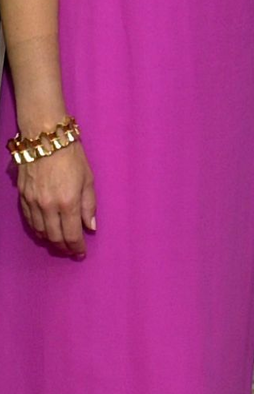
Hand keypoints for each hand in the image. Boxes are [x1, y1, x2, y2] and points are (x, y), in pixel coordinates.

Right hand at [17, 143, 95, 257]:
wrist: (45, 140)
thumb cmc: (72, 156)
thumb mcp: (88, 178)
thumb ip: (89, 204)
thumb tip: (91, 226)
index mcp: (68, 202)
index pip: (71, 234)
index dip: (77, 247)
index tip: (81, 253)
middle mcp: (48, 206)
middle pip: (55, 237)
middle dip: (64, 247)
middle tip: (71, 251)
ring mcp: (33, 203)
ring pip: (40, 232)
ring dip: (51, 242)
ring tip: (60, 244)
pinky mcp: (23, 199)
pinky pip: (30, 222)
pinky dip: (38, 231)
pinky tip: (45, 232)